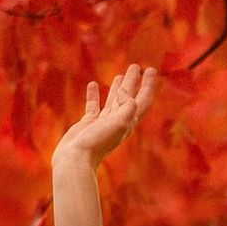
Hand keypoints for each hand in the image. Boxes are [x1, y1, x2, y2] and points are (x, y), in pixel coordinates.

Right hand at [50, 64, 161, 225]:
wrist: (76, 160)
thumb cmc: (98, 143)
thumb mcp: (119, 123)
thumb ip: (126, 105)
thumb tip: (122, 91)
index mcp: (129, 122)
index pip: (142, 100)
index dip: (148, 85)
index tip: (151, 70)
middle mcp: (118, 122)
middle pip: (129, 97)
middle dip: (134, 82)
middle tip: (137, 66)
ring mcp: (103, 123)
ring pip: (113, 100)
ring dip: (117, 87)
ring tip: (120, 73)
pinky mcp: (88, 124)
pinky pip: (93, 106)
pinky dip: (94, 95)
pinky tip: (93, 85)